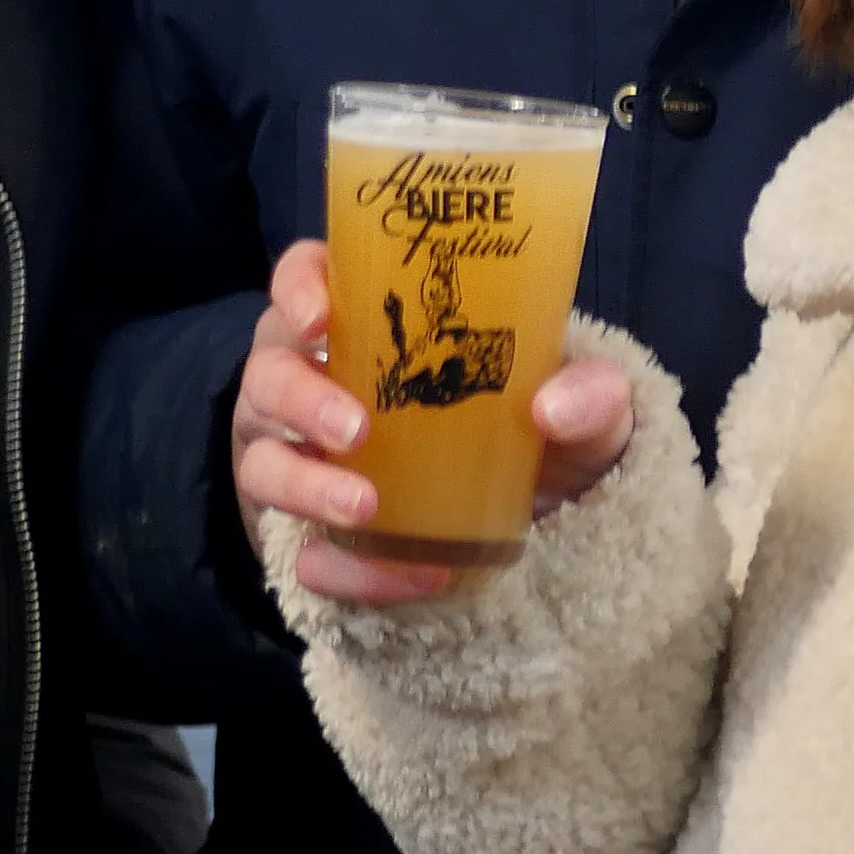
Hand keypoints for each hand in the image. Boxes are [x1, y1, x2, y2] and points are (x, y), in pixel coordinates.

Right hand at [232, 239, 636, 607]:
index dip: (298, 288)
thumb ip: (591, 392)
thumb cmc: (532, 430)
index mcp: (365, 323)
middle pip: (268, 372)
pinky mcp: (309, 535)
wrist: (530, 525)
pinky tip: (414, 576)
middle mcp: (314, 381)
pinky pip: (302, 555)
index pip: (305, 277)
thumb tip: (553, 408)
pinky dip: (350, 570)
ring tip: (367, 508)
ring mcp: (300, 460)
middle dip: (301, 399)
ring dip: (306, 487)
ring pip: (262, 464)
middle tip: (355, 429)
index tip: (322, 317)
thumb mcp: (582, 409)